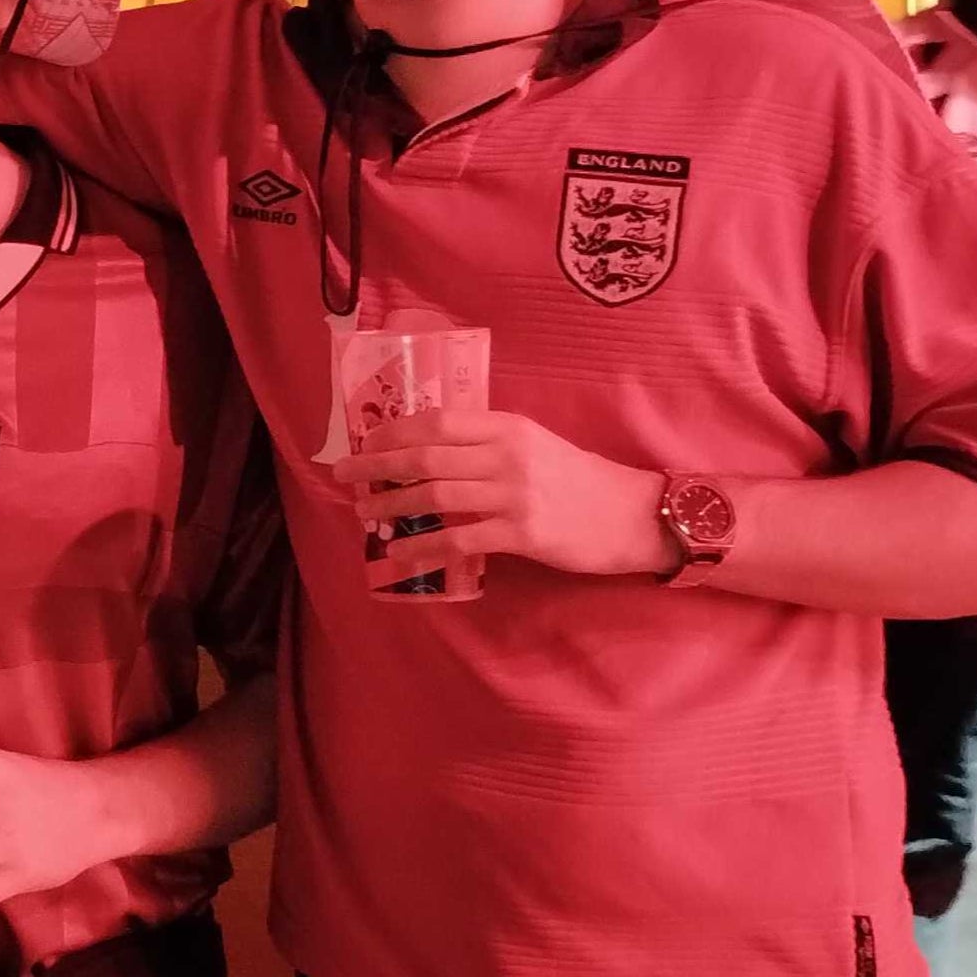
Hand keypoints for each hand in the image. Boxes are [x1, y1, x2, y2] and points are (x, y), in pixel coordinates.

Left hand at [345, 408, 673, 581]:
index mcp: (508, 427)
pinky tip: (399, 555)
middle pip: (427, 456)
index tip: (364, 443)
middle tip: (344, 476)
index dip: (394, 432)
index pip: (438, 422)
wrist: (631, 515)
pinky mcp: (522, 534)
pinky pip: (459, 541)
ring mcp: (515, 494)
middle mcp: (507, 455)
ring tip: (365, 513)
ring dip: (393, 505)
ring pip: (436, 496)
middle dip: (378, 466)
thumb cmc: (578, 480)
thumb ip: (487, 444)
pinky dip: (423, 548)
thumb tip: (427, 451)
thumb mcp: (534, 445)